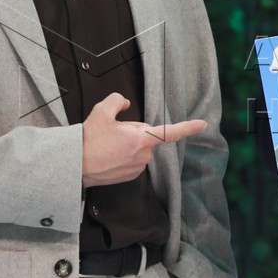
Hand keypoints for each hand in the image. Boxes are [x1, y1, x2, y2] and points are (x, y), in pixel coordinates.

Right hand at [81, 93, 206, 186]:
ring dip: (127, 143)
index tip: (202, 124)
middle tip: (111, 132)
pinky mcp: (130, 176)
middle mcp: (143, 156)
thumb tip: (124, 103)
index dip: (188, 127)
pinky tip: (107, 154)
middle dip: (132, 131)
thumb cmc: (88, 141)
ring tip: (106, 145)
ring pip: (138, 148)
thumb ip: (116, 100)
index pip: (170, 132)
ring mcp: (137, 168)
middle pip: (145, 135)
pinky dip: (123, 155)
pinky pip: (132, 159)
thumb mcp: (101, 111)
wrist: (74, 166)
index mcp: (141, 139)